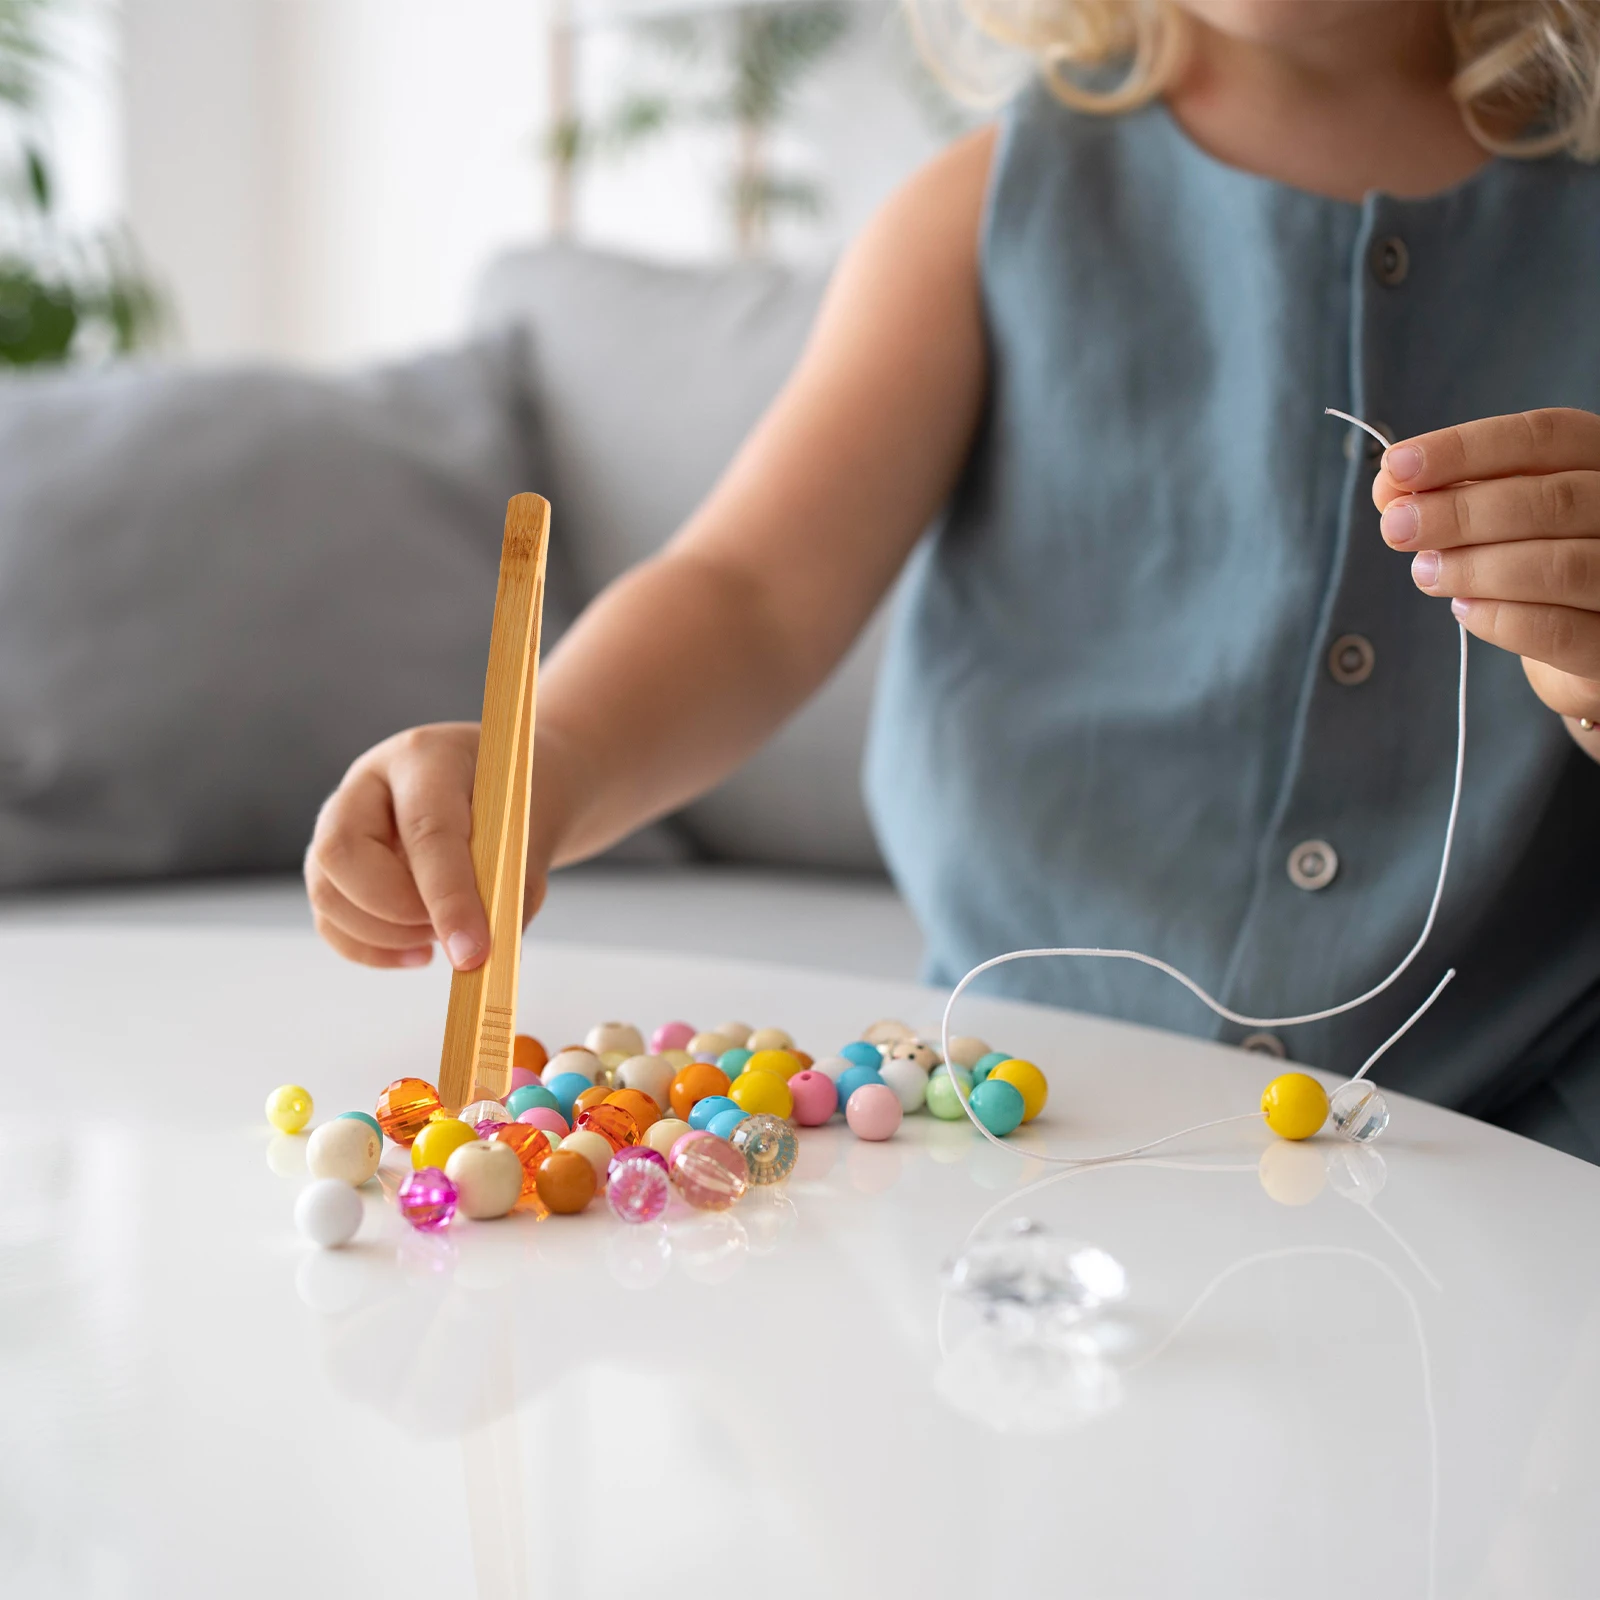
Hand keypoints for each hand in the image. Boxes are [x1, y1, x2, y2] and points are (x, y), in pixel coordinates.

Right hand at [305, 723, 549, 970]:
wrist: (509, 792)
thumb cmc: (522, 804)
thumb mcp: (537, 833)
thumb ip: (516, 888)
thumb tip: (488, 954)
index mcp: (426, 756)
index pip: (426, 829)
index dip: (449, 897)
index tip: (474, 951)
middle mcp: (368, 782)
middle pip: (342, 851)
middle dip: (396, 912)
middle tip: (453, 935)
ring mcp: (340, 821)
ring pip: (326, 891)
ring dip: (386, 935)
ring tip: (443, 934)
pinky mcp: (336, 865)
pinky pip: (329, 919)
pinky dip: (372, 950)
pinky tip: (421, 952)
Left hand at [1373, 408, 1599, 735]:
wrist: (1586, 639)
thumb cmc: (1537, 559)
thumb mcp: (1498, 516)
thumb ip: (1451, 494)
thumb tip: (1388, 487)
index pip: (1546, 436)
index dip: (1465, 448)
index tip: (1396, 466)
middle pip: (1554, 500)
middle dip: (1461, 513)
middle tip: (1397, 527)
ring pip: (1560, 566)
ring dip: (1475, 568)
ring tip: (1426, 572)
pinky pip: (1558, 631)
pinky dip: (1498, 618)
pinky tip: (1464, 609)